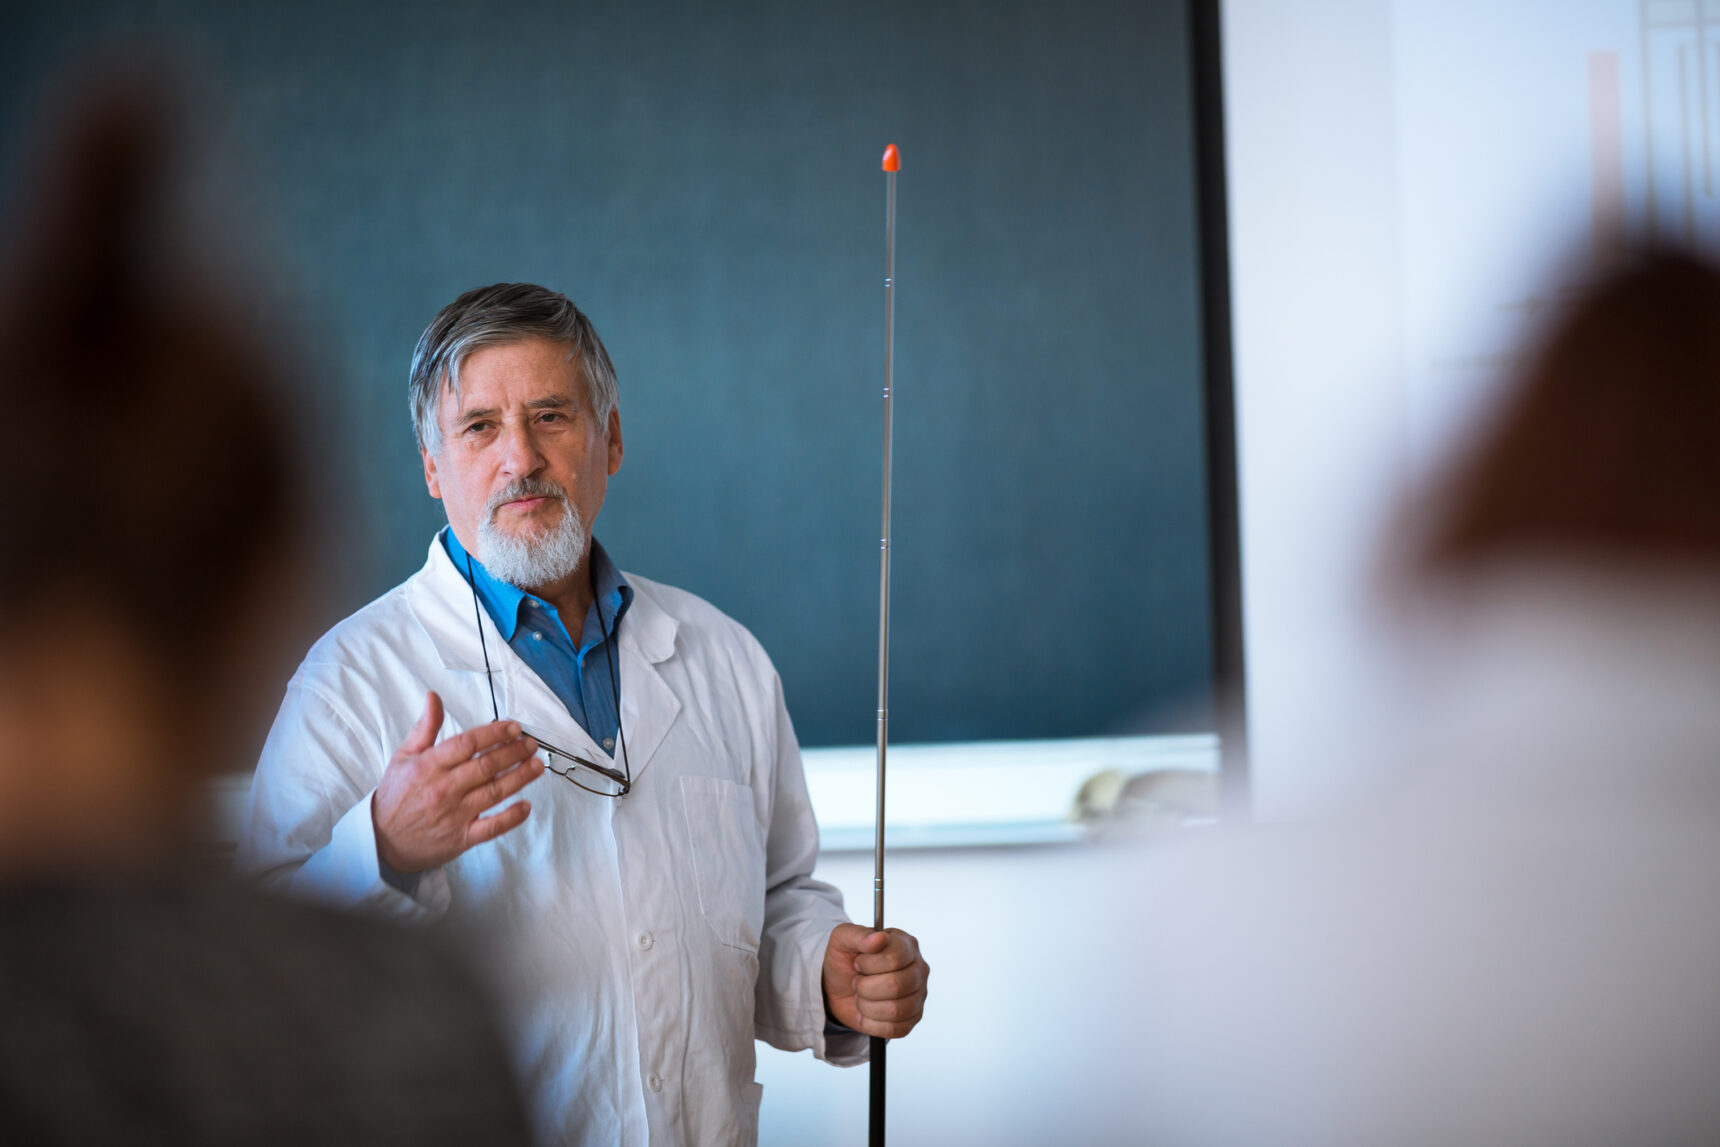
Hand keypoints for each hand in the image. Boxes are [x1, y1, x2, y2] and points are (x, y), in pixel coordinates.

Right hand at [372, 691, 543, 874]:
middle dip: (514, 752)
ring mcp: (454, 814)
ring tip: (537, 765)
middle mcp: (443, 789)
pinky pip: (492, 827)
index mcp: (429, 766)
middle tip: (531, 744)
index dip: (494, 733)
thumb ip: (424, 728)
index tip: (513, 727)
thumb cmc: (396, 795)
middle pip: (486, 766)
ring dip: (520, 777)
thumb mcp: (404, 757)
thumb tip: (433, 697)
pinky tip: (526, 805)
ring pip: (494, 792)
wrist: (383, 841)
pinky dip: (511, 817)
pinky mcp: (462, 837)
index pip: (468, 743)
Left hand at [822, 923, 929, 1038]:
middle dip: (865, 987)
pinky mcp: (913, 1019)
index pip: (895, 958)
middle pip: (896, 985)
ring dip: (866, 1006)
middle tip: (857, 982)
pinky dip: (872, 1024)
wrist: (839, 988)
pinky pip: (895, 1029)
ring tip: (861, 997)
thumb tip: (879, 938)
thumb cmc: (845, 960)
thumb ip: (858, 935)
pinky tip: (865, 1014)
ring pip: (895, 1010)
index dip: (869, 964)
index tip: (857, 963)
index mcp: (906, 944)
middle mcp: (919, 969)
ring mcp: (919, 995)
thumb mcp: (842, 940)